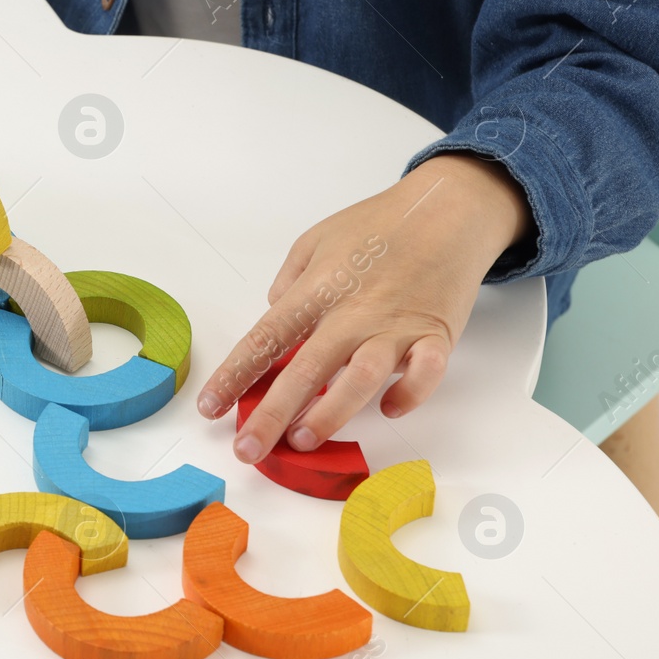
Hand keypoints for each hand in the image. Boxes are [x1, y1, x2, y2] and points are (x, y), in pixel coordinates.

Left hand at [196, 153, 533, 462]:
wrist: (449, 208)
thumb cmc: (377, 224)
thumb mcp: (316, 240)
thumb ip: (289, 282)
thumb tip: (271, 315)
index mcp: (317, 288)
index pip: (266, 337)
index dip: (235, 375)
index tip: (210, 407)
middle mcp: (353, 311)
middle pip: (305, 369)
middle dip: (272, 414)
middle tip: (248, 450)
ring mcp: (395, 325)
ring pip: (361, 378)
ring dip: (332, 412)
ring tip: (304, 440)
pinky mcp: (436, 334)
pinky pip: (426, 373)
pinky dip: (409, 394)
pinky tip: (388, 409)